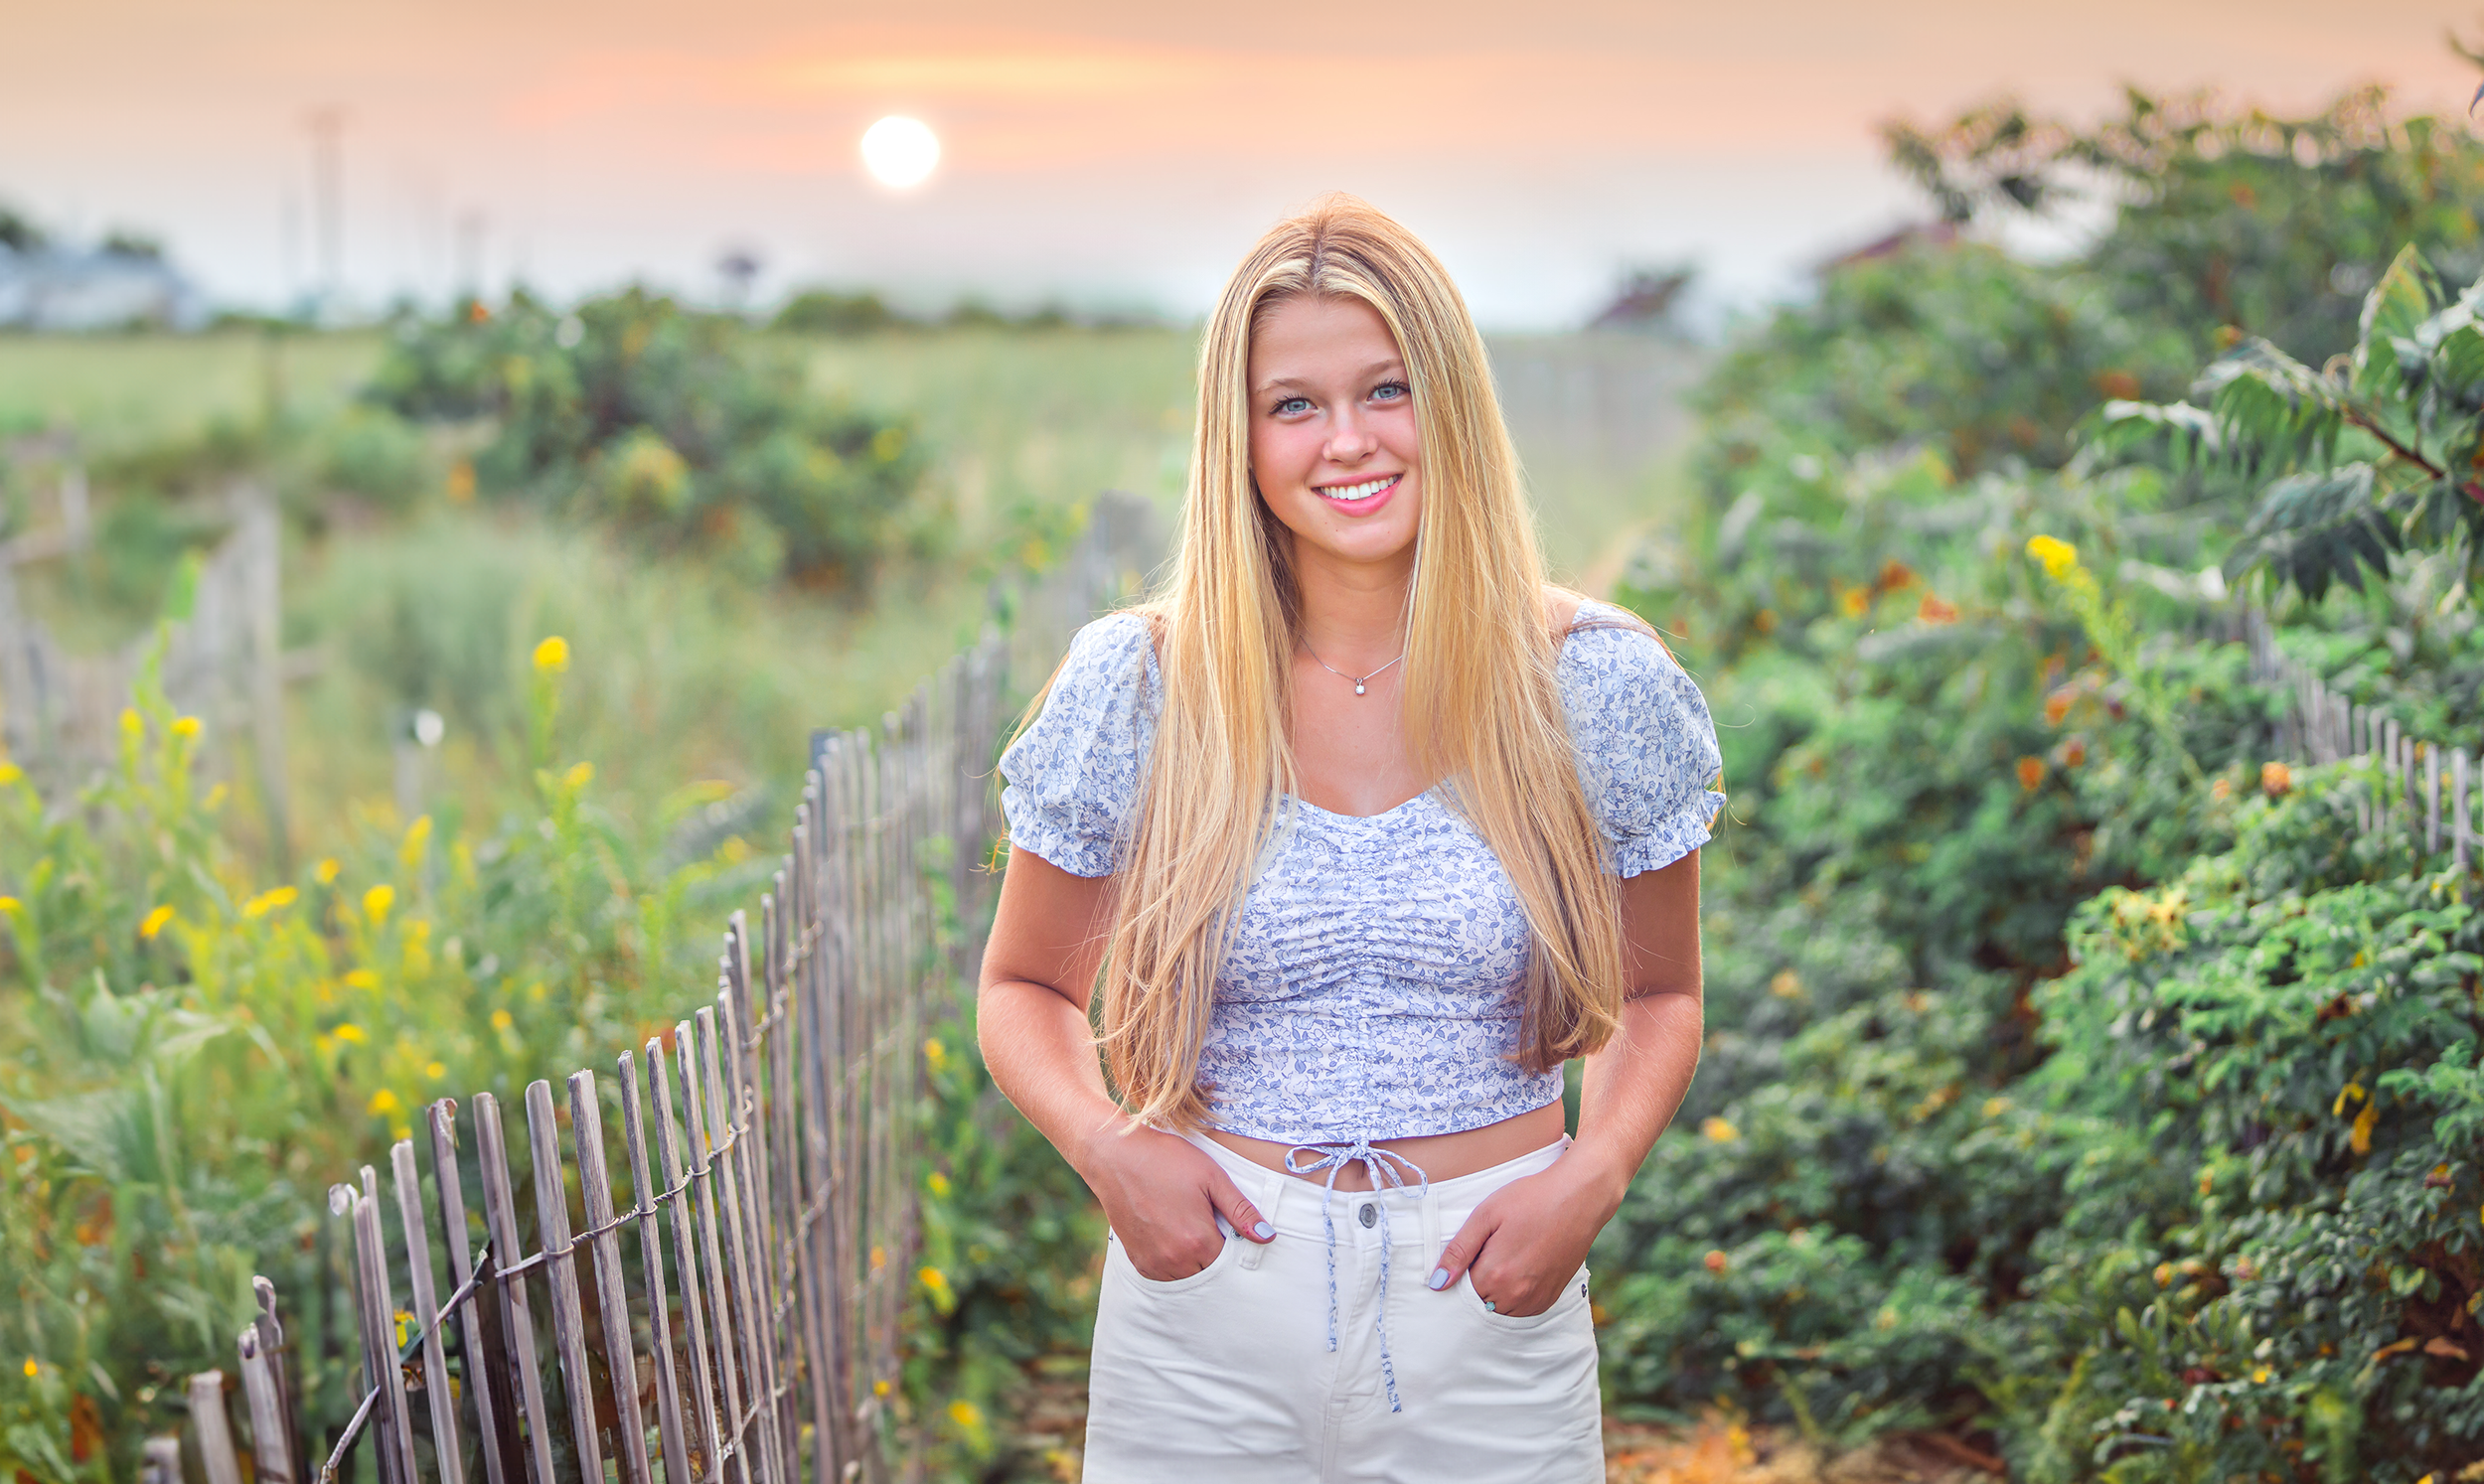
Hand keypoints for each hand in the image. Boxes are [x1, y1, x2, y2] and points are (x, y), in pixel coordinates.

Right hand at [1079, 1125, 1275, 1280]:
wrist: (1114, 1156)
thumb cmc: (1166, 1160)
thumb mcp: (1211, 1177)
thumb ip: (1241, 1210)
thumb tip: (1267, 1237)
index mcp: (1197, 1240)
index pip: (1231, 1263)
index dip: (1236, 1246)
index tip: (1231, 1228)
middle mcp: (1175, 1259)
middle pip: (1210, 1274)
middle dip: (1217, 1257)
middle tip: (1211, 1226)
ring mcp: (1153, 1263)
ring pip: (1188, 1278)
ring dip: (1196, 1263)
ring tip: (1192, 1231)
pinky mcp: (1137, 1261)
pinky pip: (1165, 1276)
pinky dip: (1175, 1265)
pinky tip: (1174, 1238)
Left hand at [1426, 1157, 1617, 1316]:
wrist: (1579, 1197)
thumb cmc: (1531, 1199)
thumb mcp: (1486, 1216)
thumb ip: (1459, 1251)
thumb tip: (1437, 1283)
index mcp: (1494, 1275)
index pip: (1460, 1290)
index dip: (1461, 1271)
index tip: (1472, 1252)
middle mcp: (1515, 1295)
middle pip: (1480, 1302)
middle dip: (1477, 1283)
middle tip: (1491, 1250)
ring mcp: (1535, 1299)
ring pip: (1500, 1310)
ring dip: (1496, 1292)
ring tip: (1507, 1256)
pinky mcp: (1550, 1298)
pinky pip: (1522, 1310)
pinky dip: (1515, 1297)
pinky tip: (1520, 1268)